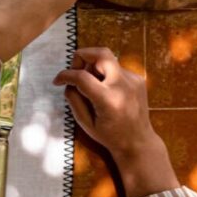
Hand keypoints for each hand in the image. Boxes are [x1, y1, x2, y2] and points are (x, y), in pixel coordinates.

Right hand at [54, 48, 178, 196]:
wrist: (139, 142)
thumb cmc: (110, 136)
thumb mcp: (85, 122)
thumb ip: (73, 99)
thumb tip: (69, 82)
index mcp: (109, 100)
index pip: (81, 77)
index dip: (65, 75)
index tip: (57, 81)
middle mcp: (123, 86)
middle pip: (101, 53)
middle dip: (82, 56)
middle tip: (76, 69)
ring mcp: (133, 81)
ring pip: (107, 59)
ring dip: (93, 66)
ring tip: (91, 84)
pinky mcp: (138, 80)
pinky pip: (115, 68)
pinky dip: (104, 74)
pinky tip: (104, 89)